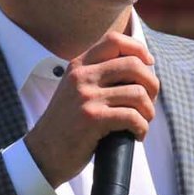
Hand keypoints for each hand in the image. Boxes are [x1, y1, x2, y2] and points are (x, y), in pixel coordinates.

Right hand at [23, 30, 158, 186]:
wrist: (42, 153)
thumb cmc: (66, 125)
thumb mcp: (75, 90)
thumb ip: (97, 76)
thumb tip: (140, 70)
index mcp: (78, 65)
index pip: (114, 41)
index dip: (139, 49)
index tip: (148, 65)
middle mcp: (82, 76)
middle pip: (134, 65)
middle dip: (152, 84)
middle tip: (149, 102)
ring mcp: (86, 97)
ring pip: (138, 93)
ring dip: (148, 111)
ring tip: (143, 122)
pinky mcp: (92, 119)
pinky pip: (132, 117)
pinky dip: (142, 127)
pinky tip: (137, 135)